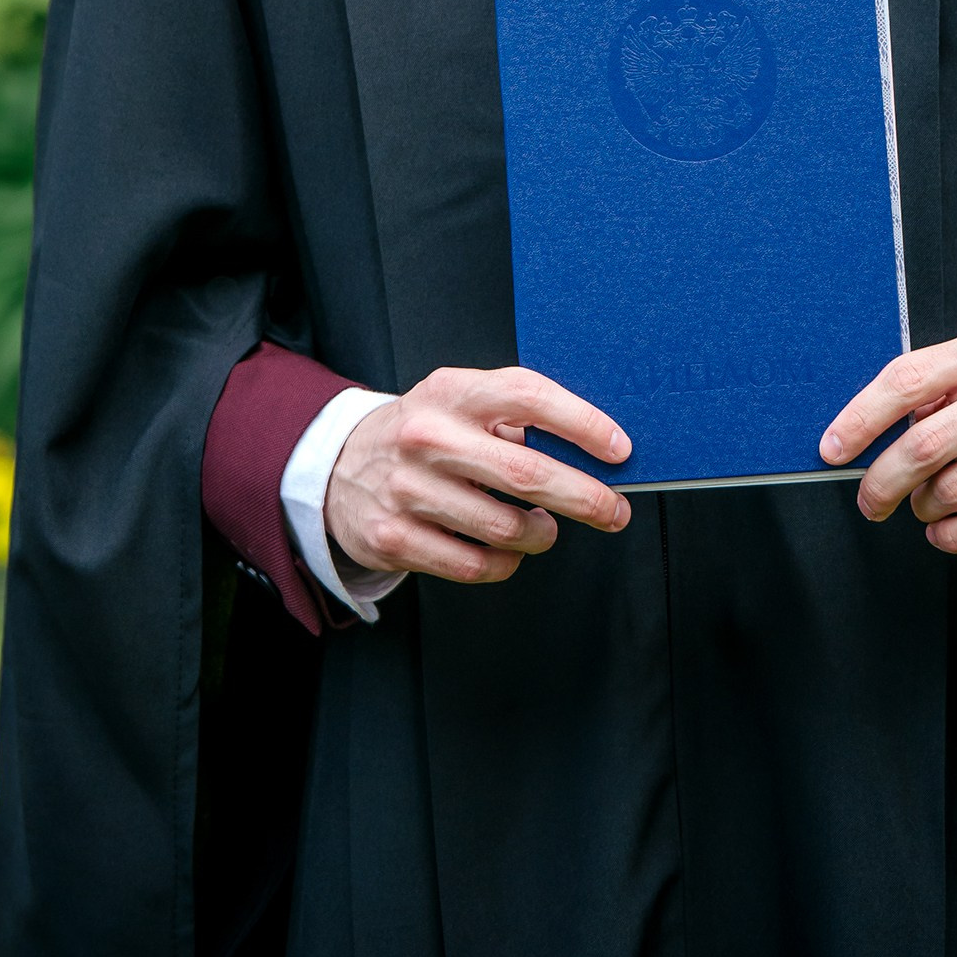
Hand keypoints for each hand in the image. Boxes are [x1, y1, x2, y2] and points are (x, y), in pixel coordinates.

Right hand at [326, 365, 630, 584]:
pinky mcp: (393, 538)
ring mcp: (407, 490)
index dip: (582, 423)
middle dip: (584, 497)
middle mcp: (428, 437)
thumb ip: (513, 415)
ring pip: (505, 528)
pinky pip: (475, 565)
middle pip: (525, 473)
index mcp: (452, 392)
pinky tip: (509, 551)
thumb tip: (593, 450)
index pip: (528, 396)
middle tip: (615, 511)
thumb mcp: (459, 401)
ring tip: (544, 527)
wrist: (338, 466)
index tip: (619, 450)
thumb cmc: (426, 432)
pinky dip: (506, 563)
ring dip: (541, 535)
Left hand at [820, 321, 956, 551]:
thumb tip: (857, 435)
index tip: (832, 450)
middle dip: (883, 480)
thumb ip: (929, 394)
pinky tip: (942, 532)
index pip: (906, 379)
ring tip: (923, 504)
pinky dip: (951, 537)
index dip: (861, 419)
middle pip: (925, 443)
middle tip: (870, 500)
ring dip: (923, 506)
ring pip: (952, 489)